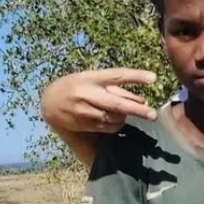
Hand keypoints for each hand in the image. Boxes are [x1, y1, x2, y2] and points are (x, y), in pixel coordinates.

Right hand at [40, 68, 156, 133]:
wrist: (50, 102)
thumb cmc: (78, 87)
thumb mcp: (94, 80)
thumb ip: (117, 88)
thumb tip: (143, 100)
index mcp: (92, 78)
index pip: (117, 75)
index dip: (135, 76)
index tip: (153, 78)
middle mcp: (87, 94)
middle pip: (116, 103)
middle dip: (137, 110)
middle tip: (153, 115)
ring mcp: (84, 111)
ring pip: (114, 117)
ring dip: (125, 116)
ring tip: (123, 112)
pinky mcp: (83, 124)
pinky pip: (108, 127)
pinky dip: (116, 124)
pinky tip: (114, 119)